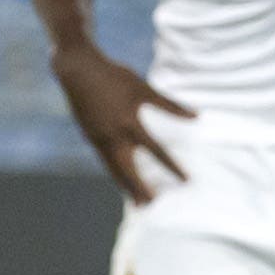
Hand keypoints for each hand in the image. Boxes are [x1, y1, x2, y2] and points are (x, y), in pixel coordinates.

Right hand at [54, 40, 193, 202]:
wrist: (78, 70)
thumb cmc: (115, 76)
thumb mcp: (143, 89)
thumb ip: (169, 105)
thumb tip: (197, 116)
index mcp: (129, 123)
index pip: (156, 151)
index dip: (172, 167)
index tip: (186, 181)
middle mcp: (113, 136)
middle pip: (129, 169)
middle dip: (141, 188)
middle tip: (152, 204)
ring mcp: (98, 138)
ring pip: (114, 168)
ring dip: (126, 185)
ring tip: (137, 201)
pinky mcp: (89, 137)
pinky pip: (104, 160)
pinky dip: (114, 172)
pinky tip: (121, 179)